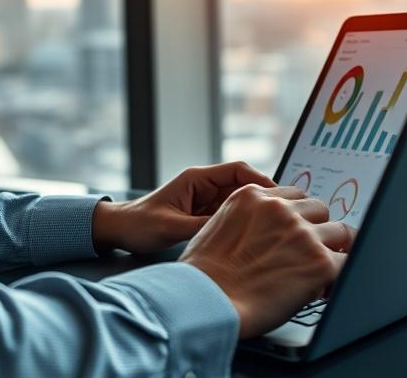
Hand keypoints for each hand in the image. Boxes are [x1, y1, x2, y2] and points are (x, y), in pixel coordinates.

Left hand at [91, 161, 274, 254]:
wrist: (120, 230)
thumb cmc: (140, 224)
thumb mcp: (171, 227)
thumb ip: (202, 226)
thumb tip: (233, 231)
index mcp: (197, 178)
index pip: (238, 171)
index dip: (261, 181)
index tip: (279, 197)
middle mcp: (204, 185)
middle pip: (244, 185)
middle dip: (264, 197)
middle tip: (286, 214)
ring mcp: (205, 199)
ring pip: (239, 201)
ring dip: (255, 211)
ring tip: (275, 226)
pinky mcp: (203, 214)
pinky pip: (229, 214)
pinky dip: (243, 222)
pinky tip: (255, 235)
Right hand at [178, 184, 355, 338]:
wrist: (206, 300)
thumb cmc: (203, 274)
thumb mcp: (215, 226)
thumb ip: (245, 220)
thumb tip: (261, 232)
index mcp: (253, 196)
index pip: (293, 195)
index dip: (298, 215)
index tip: (299, 228)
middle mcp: (280, 209)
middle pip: (318, 209)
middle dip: (315, 229)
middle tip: (308, 251)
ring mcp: (302, 234)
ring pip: (339, 231)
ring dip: (330, 249)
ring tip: (320, 269)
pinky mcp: (319, 262)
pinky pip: (347, 261)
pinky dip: (339, 274)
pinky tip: (328, 285)